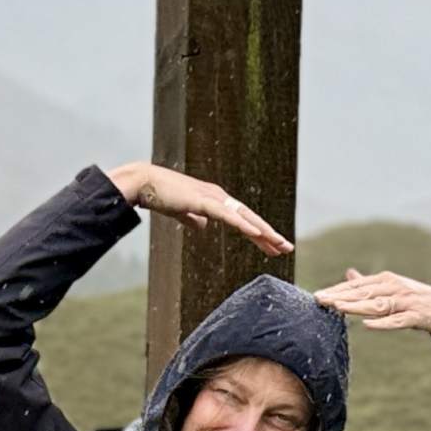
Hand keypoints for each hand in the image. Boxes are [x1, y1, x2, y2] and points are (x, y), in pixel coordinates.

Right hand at [106, 162, 292, 255]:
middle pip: (250, 218)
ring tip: (279, 244)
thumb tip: (202, 227)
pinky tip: (256, 233)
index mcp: (216, 200)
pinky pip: (228, 215)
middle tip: (287, 247)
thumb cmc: (161, 196)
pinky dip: (243, 224)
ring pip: (245, 217)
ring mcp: (213, 198)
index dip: (259, 232)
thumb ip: (194, 219)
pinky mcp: (203, 201)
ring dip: (263, 231)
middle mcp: (220, 197)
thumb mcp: (183, 212)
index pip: (244, 218)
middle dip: (269, 234)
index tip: (273, 246)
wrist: (143, 183)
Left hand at [314, 269, 430, 339]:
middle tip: (319, 299)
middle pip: (364, 293)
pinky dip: (382, 323)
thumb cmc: (418, 299)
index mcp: (387, 280)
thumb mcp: (394, 288)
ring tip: (338, 307)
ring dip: (357, 306)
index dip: (337, 290)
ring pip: (377, 305)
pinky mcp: (417, 317)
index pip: (358, 285)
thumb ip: (370, 283)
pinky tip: (367, 325)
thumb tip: (349, 273)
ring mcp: (407, 302)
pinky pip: (397, 321)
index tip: (317, 295)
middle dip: (340, 296)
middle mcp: (395, 287)